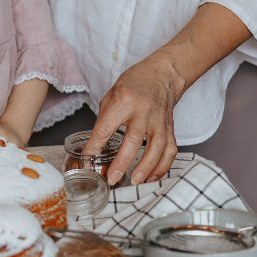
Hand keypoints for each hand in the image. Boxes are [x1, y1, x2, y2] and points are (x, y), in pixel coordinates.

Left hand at [82, 56, 186, 185]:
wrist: (162, 74)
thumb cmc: (134, 84)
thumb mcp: (111, 95)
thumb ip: (104, 121)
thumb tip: (94, 148)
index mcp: (123, 101)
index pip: (105, 128)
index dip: (94, 147)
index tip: (86, 162)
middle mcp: (143, 111)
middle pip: (133, 140)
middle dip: (122, 162)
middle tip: (112, 178)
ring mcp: (159, 120)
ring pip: (157, 147)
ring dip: (146, 167)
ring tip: (135, 181)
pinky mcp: (170, 128)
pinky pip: (169, 150)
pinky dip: (162, 166)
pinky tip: (151, 177)